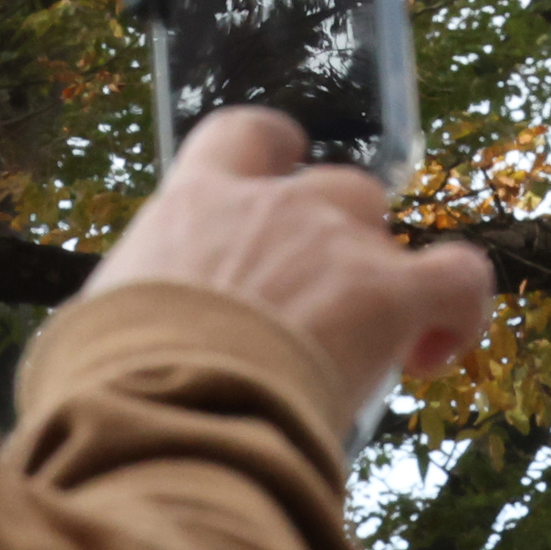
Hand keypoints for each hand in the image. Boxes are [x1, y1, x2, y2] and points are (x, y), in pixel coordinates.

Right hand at [81, 109, 496, 432]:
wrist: (165, 412)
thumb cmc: (110, 386)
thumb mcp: (93, 332)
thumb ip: (124, 316)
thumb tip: (104, 352)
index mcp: (194, 204)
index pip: (244, 137)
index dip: (275, 158)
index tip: (281, 193)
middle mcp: (272, 205)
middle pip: (331, 189)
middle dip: (334, 239)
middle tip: (315, 309)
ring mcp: (335, 242)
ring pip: (381, 230)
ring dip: (379, 277)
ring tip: (366, 348)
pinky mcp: (387, 291)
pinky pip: (456, 276)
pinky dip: (457, 310)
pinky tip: (433, 354)